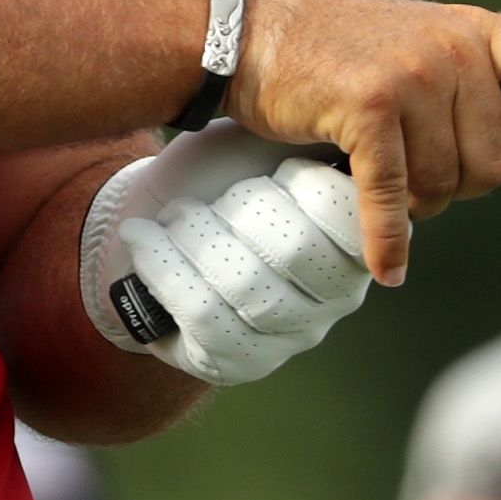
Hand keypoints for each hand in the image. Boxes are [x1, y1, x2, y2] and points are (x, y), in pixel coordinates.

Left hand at [80, 125, 372, 387]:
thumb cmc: (218, 174)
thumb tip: (336, 136)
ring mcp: (292, 334)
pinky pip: (204, 317)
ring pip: (245, 285)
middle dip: (237, 207)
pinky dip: (164, 268)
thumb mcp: (262, 142)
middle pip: (295, 250)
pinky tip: (144, 240)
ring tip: (171, 215)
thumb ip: (305, 140)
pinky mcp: (243, 363)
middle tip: (208, 193)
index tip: (271, 166)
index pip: (344, 213)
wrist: (155, 219)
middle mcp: (338, 295)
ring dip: (192, 237)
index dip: (300, 180)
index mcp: (356, 234)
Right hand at [227, 0, 500, 284]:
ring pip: (444, 187)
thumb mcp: (416, 37)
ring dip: (414, 203)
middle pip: (495, 164)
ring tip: (379, 173)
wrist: (249, 32)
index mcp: (472, 30)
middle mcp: (452, 49)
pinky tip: (386, 265)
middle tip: (414, 170)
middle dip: (456, 184)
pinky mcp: (369, 108)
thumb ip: (465, 76)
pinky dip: (387, 239)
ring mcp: (413, 77)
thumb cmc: (334, 48)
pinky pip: (396, 196)